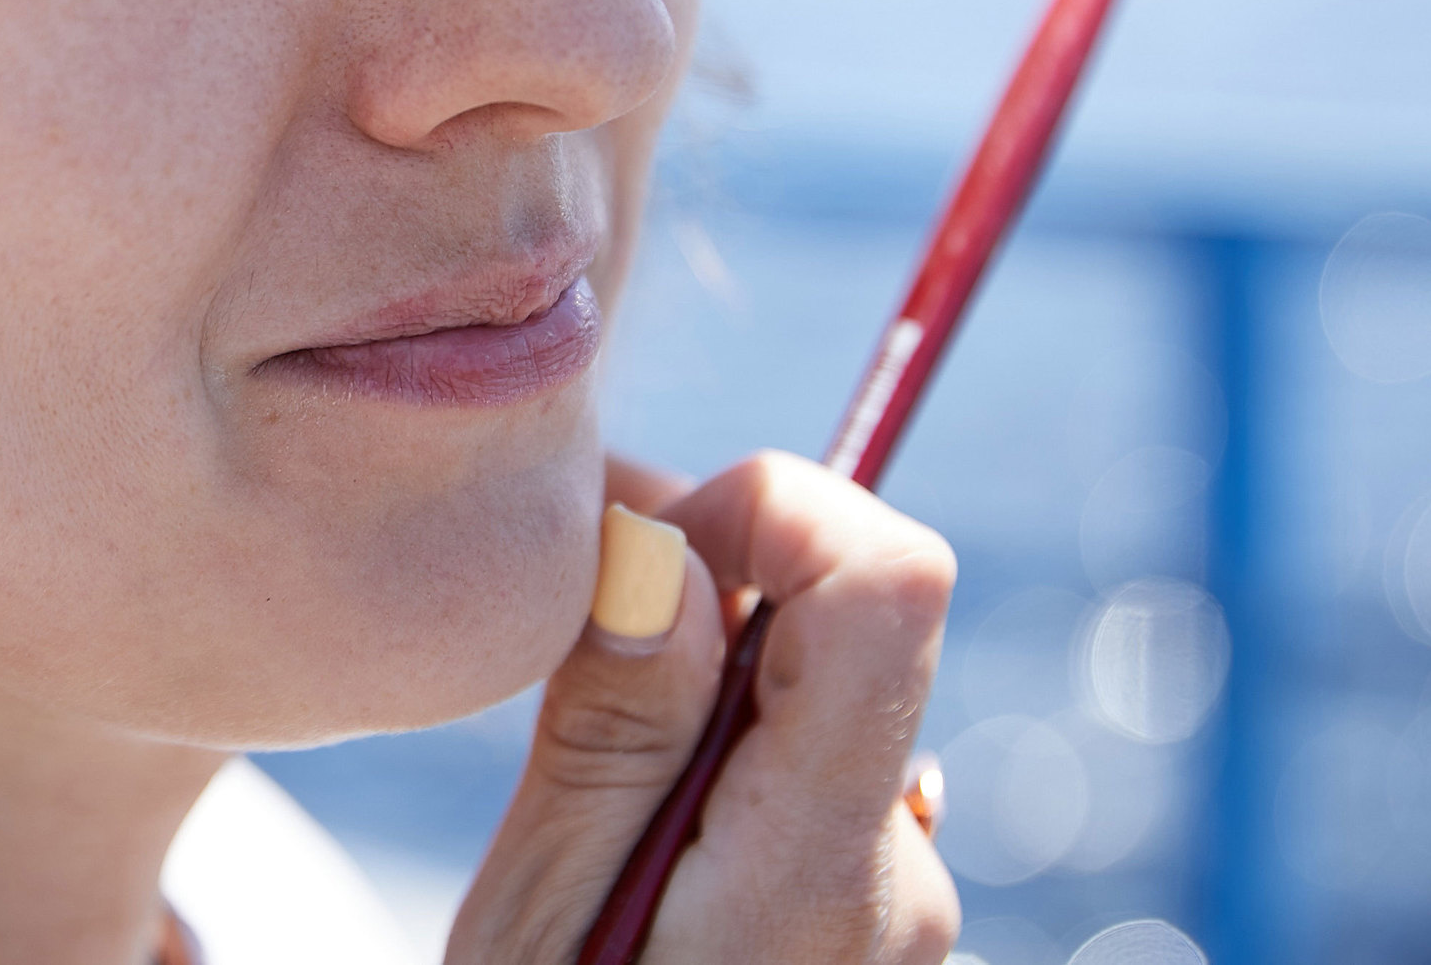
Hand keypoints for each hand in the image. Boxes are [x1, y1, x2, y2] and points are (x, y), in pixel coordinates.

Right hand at [447, 451, 958, 963]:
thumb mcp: (531, 932)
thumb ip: (607, 745)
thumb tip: (656, 551)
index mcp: (814, 865)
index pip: (886, 584)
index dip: (771, 507)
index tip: (636, 554)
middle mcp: (893, 869)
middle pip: (835, 626)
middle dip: (694, 591)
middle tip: (555, 647)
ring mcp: (898, 900)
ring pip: (810, 699)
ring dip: (693, 689)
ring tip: (576, 779)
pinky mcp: (872, 920)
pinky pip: (809, 772)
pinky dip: (717, 759)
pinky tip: (631, 838)